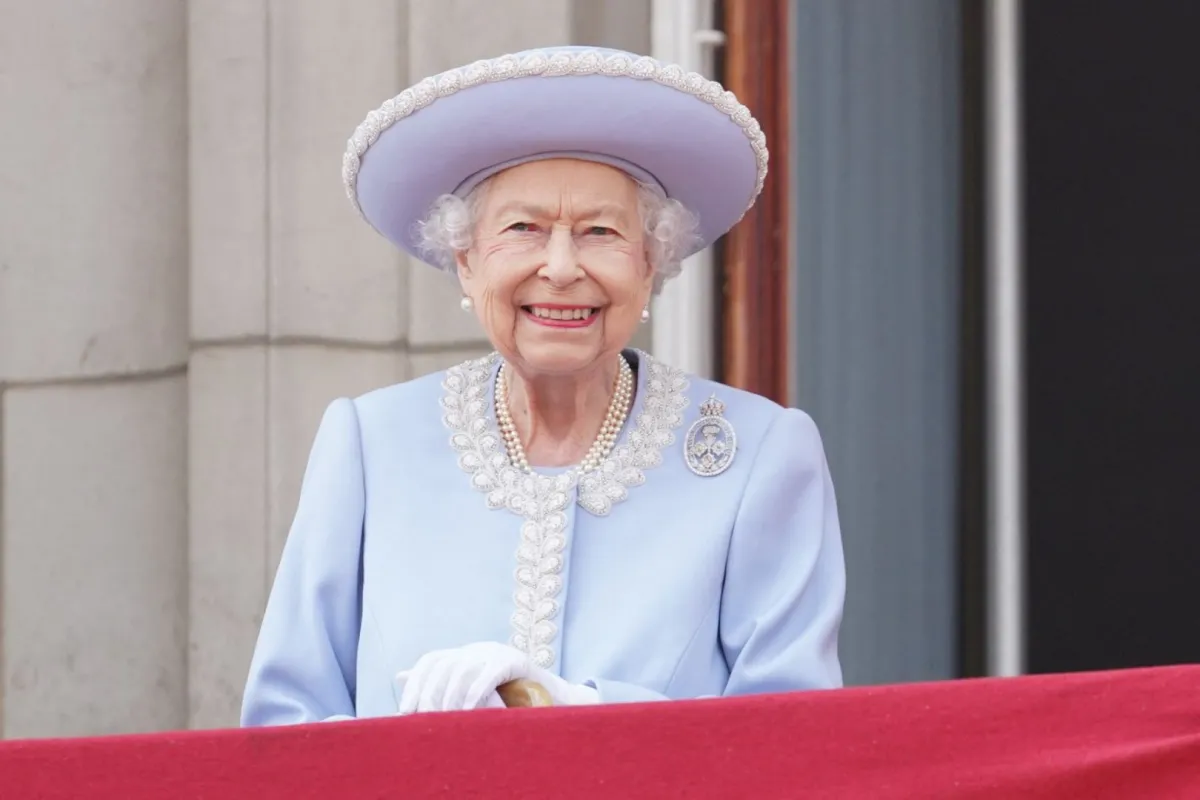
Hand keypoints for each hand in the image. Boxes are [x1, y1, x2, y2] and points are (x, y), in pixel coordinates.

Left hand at [395, 641, 599, 713]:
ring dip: (450, 695)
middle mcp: (477, 649)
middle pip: (443, 663)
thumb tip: (400, 676)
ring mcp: (496, 651)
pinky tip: (469, 709)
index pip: (431, 660)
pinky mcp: (515, 659)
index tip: (405, 711)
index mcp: (464, 654)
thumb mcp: (469, 690)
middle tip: (424, 718)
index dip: (416, 683)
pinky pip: (491, 673)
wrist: (548, 694)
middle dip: (429, 692)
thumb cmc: (507, 696)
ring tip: (445, 718)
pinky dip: (477, 690)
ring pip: (464, 668)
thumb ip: (437, 682)